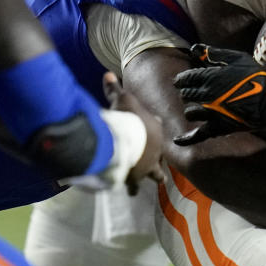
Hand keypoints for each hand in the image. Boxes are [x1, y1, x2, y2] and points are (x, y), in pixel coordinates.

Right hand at [101, 71, 164, 194]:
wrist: (129, 141)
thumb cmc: (128, 118)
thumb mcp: (121, 99)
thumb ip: (113, 89)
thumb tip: (107, 73)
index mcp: (156, 128)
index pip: (158, 125)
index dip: (155, 125)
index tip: (155, 125)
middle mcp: (156, 148)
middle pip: (159, 155)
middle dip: (155, 160)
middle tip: (157, 167)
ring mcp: (148, 164)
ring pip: (151, 175)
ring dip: (145, 179)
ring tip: (139, 189)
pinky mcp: (137, 176)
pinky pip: (133, 184)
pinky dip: (130, 187)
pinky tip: (128, 192)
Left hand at [172, 44, 265, 145]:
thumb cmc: (256, 76)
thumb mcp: (237, 58)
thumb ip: (214, 54)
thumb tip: (195, 48)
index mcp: (209, 77)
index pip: (185, 79)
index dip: (182, 79)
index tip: (182, 80)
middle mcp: (206, 95)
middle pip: (186, 95)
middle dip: (189, 92)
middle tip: (196, 92)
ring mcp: (211, 113)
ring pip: (189, 113)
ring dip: (192, 109)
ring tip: (201, 107)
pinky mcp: (218, 128)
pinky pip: (197, 135)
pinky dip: (186, 139)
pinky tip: (177, 140)